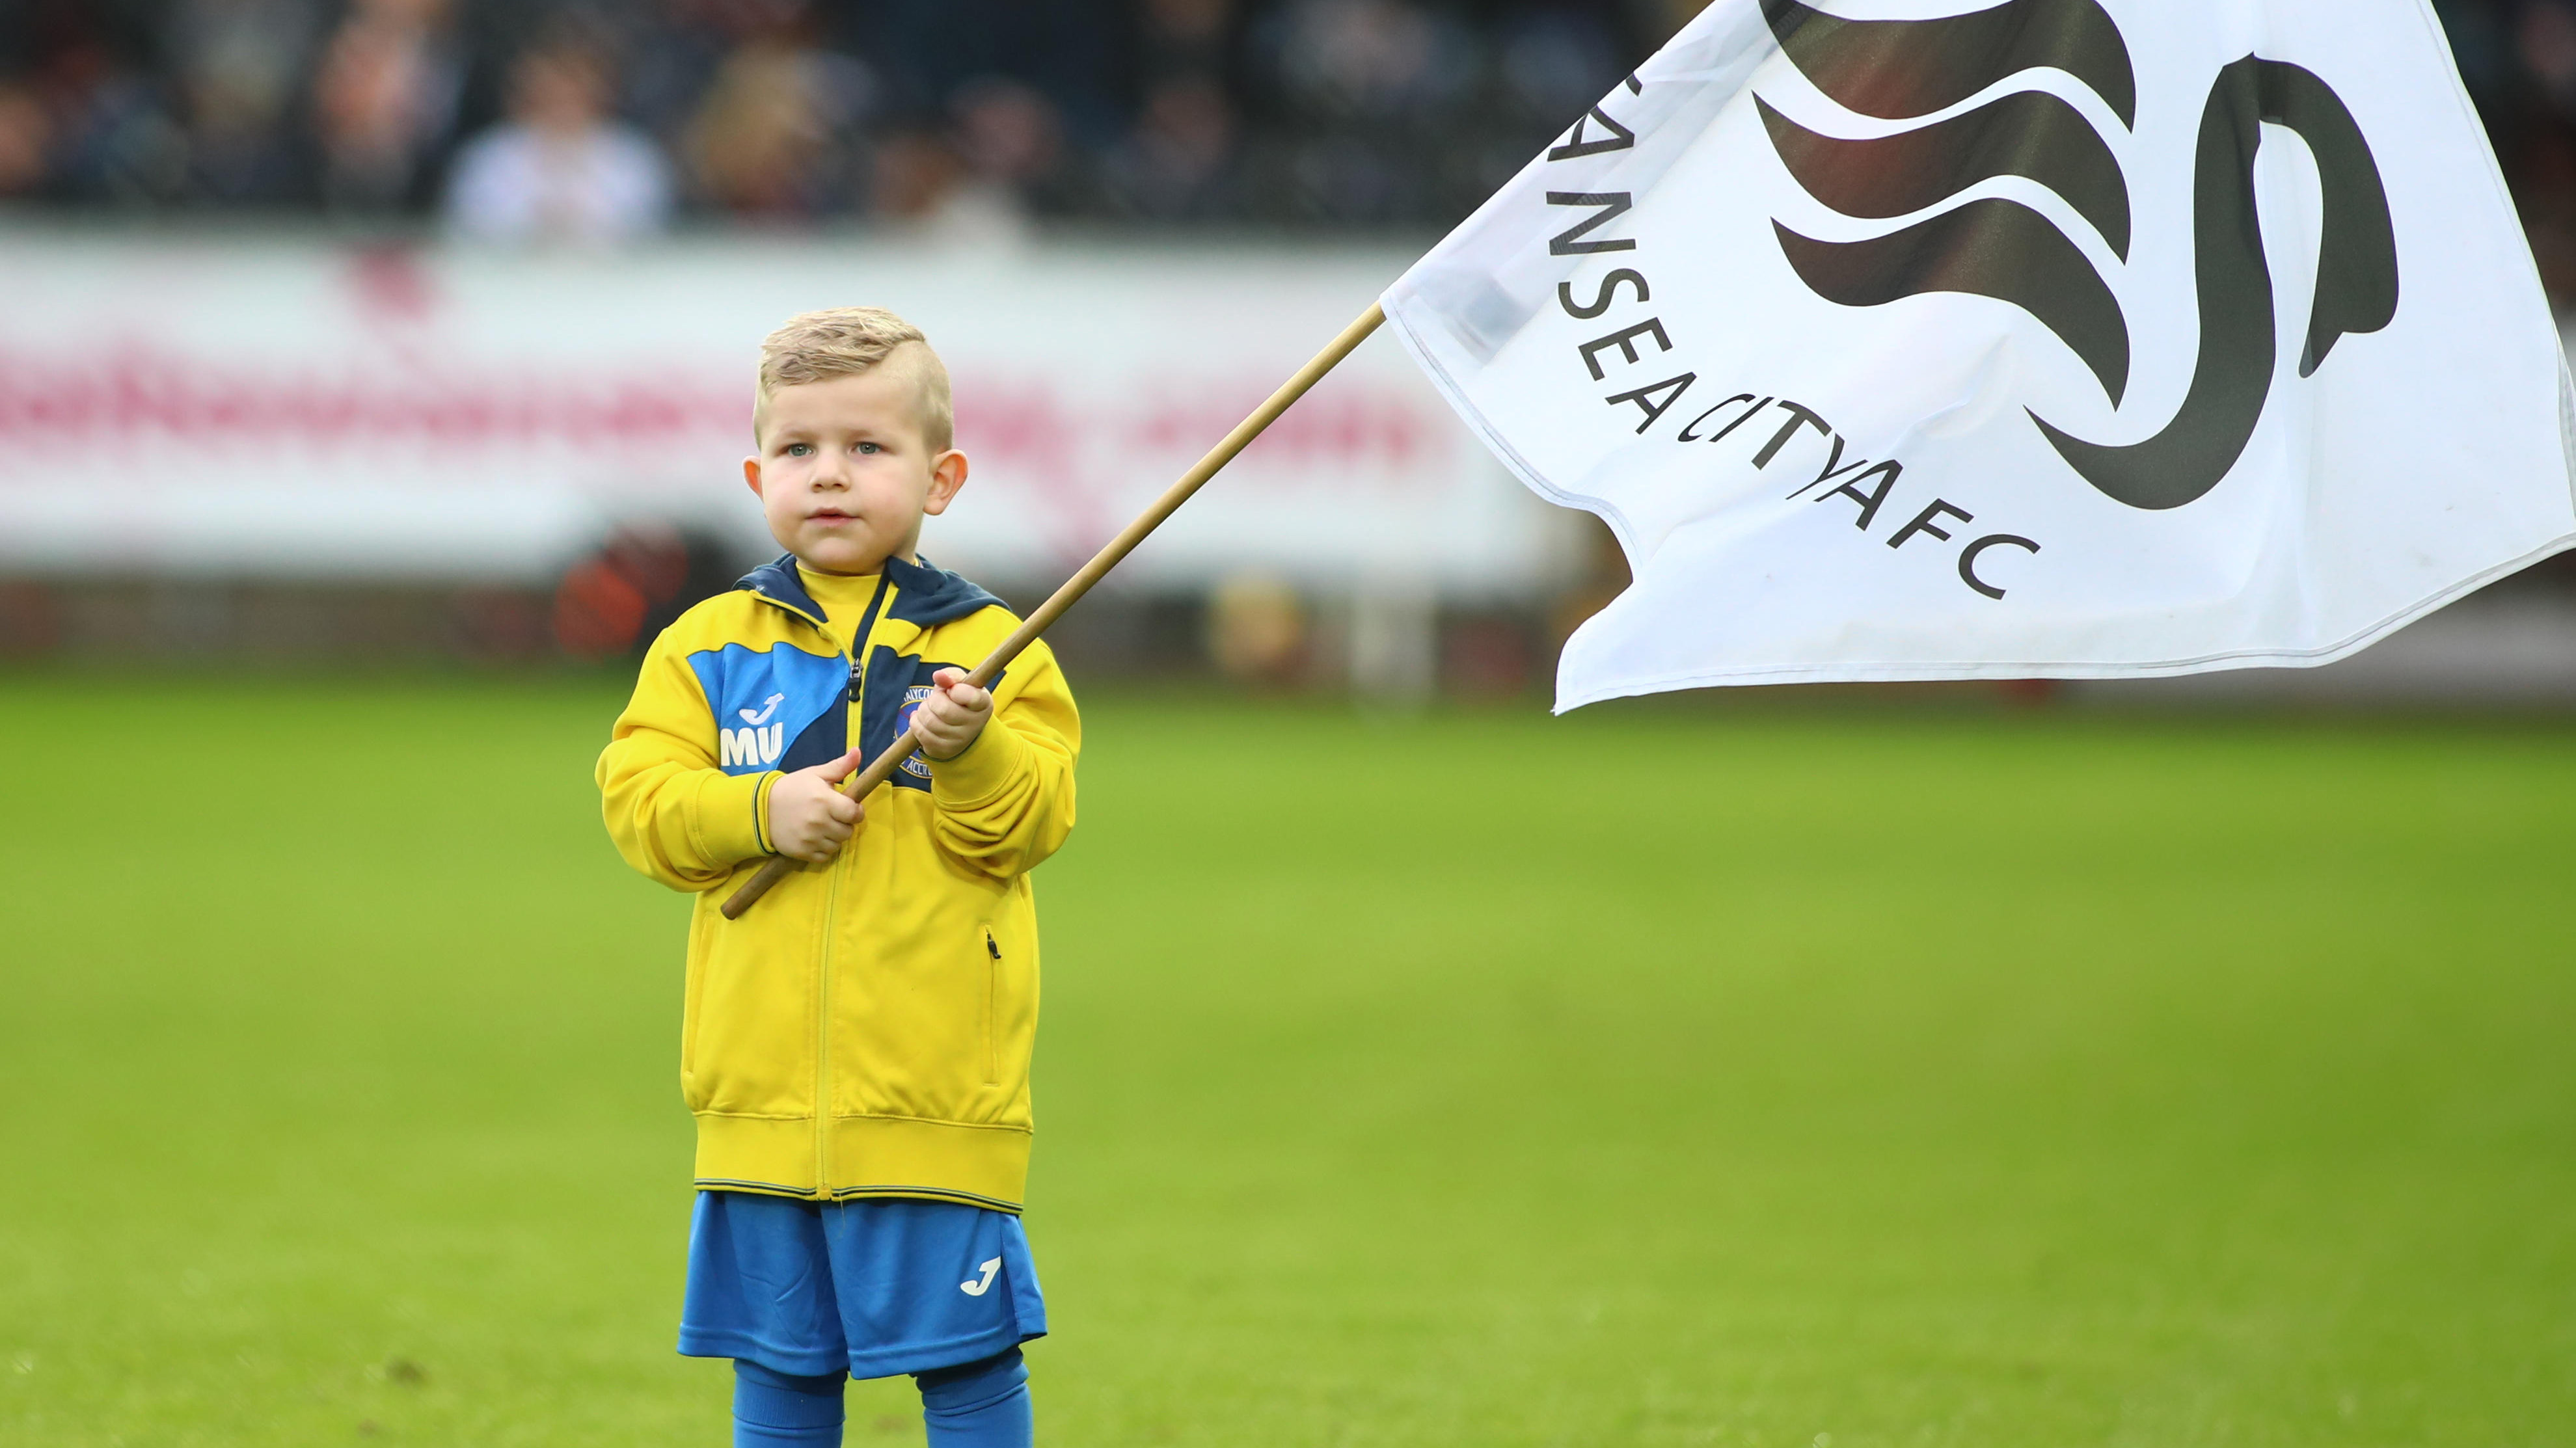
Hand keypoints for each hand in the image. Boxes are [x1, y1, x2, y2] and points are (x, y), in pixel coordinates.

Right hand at [766, 748, 868, 862]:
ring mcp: (810, 839)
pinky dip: (823, 849)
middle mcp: (819, 821)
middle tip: (833, 816)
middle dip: (844, 824)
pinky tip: (816, 838)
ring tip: (823, 826)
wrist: (761, 807)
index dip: (856, 811)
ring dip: (834, 837)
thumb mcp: (815, 774)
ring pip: (837, 845)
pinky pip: (824, 856)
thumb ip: (839, 766)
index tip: (848, 808)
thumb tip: (858, 751)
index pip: (855, 814)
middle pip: (848, 831)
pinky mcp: (801, 852)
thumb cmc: (792, 788)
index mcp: (825, 800)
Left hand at [911, 667, 992, 760]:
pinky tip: (923, 719)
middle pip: (943, 709)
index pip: (971, 697)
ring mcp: (960, 740)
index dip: (956, 690)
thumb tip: (938, 676)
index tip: (952, 690)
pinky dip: (916, 721)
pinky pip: (921, 732)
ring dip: (923, 710)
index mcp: (983, 704)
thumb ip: (951, 676)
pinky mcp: (944, 750)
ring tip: (930, 709)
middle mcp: (975, 724)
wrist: (960, 728)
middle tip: (937, 699)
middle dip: (933, 699)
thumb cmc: (959, 700)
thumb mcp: (960, 684)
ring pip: (929, 721)